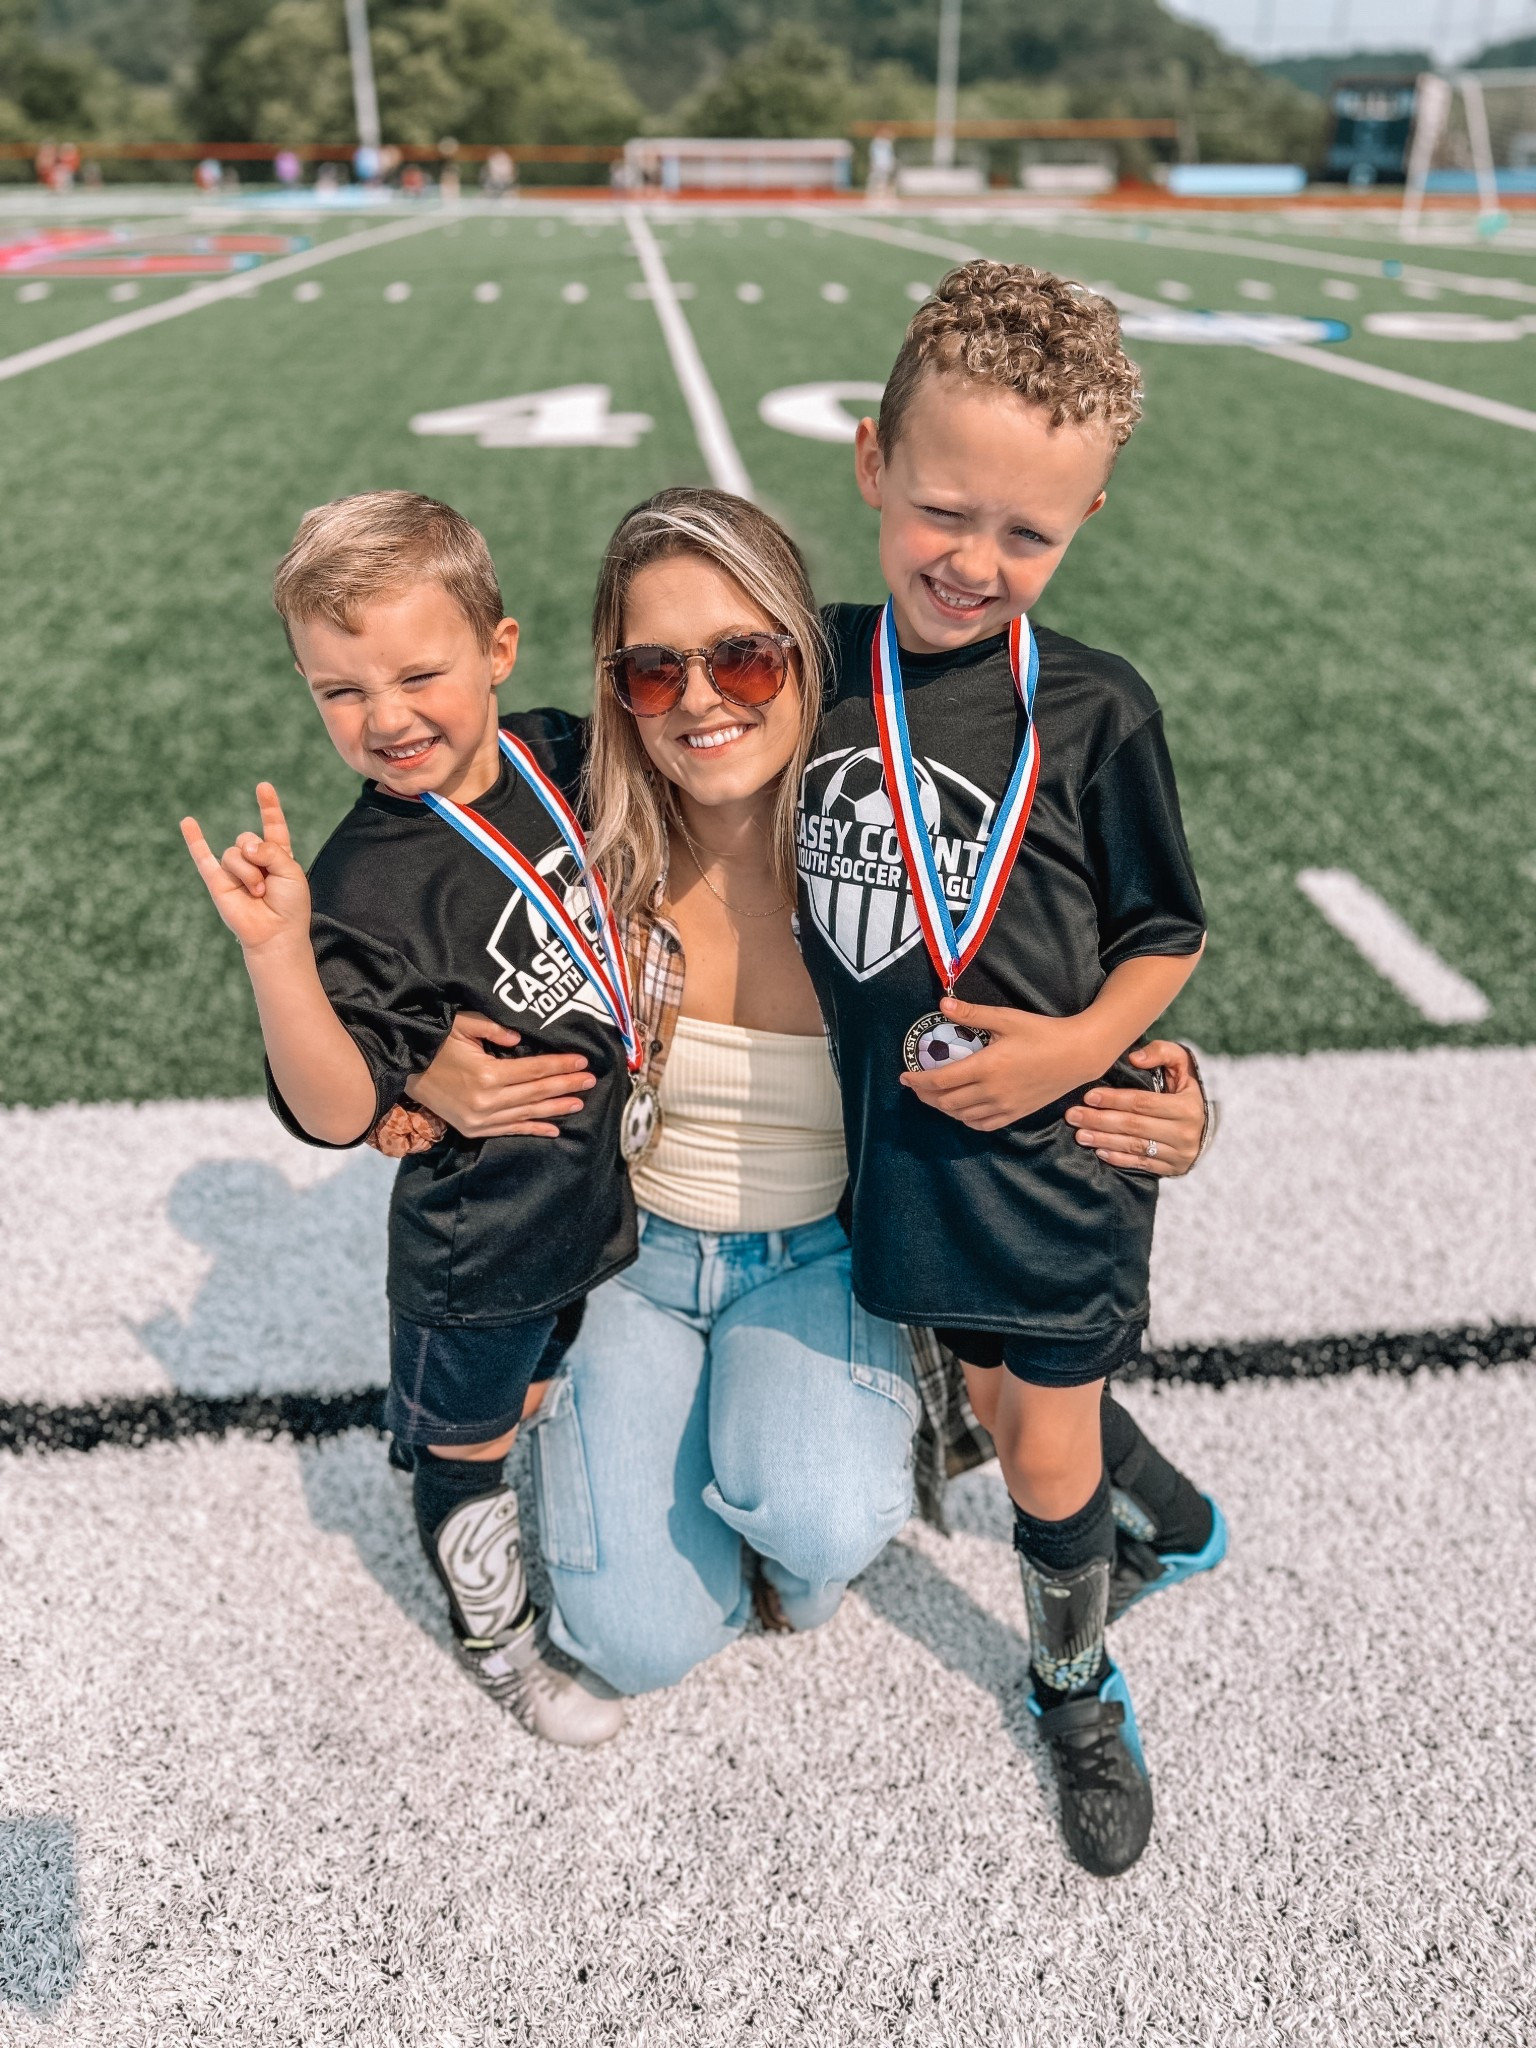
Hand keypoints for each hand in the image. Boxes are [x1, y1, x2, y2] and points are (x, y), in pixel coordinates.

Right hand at [180, 783, 310, 953]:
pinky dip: (194, 840)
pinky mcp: (218, 883)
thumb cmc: (290, 906)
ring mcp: (235, 871)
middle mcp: (254, 861)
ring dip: (248, 873)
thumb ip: (270, 849)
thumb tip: (243, 846)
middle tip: (268, 882)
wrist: (275, 934)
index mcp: (277, 856)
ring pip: (232, 854)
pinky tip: (187, 822)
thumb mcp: (290, 871)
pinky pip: (203, 857)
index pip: (273, 826)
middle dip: (258, 857)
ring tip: (258, 892)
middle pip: (247, 838)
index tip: (264, 787)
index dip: (269, 807)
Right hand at [406, 1011, 595, 1140]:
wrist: (403, 1072)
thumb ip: (493, 1028)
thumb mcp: (461, 1025)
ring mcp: (481, 1119)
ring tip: (580, 1102)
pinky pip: (510, 1130)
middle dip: (567, 1086)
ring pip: (528, 1114)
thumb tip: (519, 1038)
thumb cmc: (434, 1044)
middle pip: (537, 1093)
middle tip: (591, 1080)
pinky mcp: (474, 1130)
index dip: (560, 1065)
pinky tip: (554, 1129)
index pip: (535, 1070)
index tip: (582, 1061)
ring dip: (556, 1108)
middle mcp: (487, 1101)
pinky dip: (533, 1129)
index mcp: (487, 1074)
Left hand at [897, 994, 1105, 1131]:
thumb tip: (942, 1003)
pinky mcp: (1015, 1114)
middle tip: (916, 1087)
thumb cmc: (1042, 1033)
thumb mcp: (1006, 1018)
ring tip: (935, 1097)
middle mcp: (991, 1091)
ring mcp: (1003, 1106)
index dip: (918, 1082)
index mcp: (985, 1067)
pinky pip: (982, 1125)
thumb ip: (972, 1014)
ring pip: (962, 1116)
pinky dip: (966, 1120)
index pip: (940, 1080)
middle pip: (946, 1102)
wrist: (1078, 1055)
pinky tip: (961, 1110)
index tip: (904, 1078)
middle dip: (925, 1096)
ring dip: (943, 1108)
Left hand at [1063, 1039, 1205, 1176]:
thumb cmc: (1185, 1088)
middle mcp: (1185, 1132)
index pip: (1143, 1103)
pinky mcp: (1173, 1168)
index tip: (1089, 1096)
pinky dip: (1119, 1159)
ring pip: (1134, 1146)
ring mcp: (1179, 1154)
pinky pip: (1141, 1164)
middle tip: (1074, 1115)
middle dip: (1100, 1120)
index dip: (1114, 1099)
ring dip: (1103, 1140)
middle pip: (1134, 1126)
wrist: (1206, 1123)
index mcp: (1186, 1106)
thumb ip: (1161, 1052)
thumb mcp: (1181, 1064)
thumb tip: (1134, 1058)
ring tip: (1080, 1134)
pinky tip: (1099, 1151)